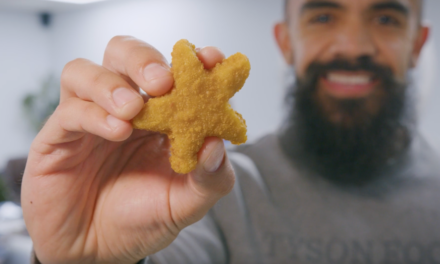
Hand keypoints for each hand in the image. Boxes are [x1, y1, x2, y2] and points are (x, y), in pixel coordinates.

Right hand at [21, 36, 234, 263]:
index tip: (210, 58)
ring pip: (84, 71)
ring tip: (133, 109)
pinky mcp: (59, 137)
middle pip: (123, 54)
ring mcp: (89, 119)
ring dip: (111, 84)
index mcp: (159, 115)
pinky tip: (117, 130)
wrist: (98, 252)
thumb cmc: (143, 220)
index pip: (171, 71)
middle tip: (163, 81)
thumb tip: (218, 144)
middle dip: (143, 59)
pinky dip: (93, 114)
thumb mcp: (186, 204)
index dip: (191, 59)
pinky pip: (70, 111)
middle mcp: (123, 109)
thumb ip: (210, 178)